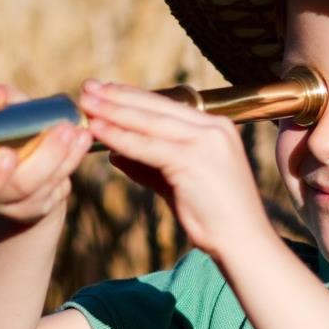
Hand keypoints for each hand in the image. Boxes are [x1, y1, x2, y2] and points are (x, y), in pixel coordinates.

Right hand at [0, 82, 94, 223]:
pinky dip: (71, 160)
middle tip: (63, 130)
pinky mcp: (42, 207)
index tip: (8, 155)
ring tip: (78, 130)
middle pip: (18, 187)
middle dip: (43, 158)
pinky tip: (82, 139)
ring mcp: (18, 207)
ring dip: (63, 156)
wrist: (12, 168)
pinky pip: (58, 186)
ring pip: (43, 187)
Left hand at [78, 78, 274, 261]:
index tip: (103, 89)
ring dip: (114, 111)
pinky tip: (99, 131)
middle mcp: (213, 127)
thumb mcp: (178, 183)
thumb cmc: (213, 217)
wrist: (243, 241)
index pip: (167, 105)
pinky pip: (148, 146)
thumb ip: (149, 166)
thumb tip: (115, 154)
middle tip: (86, 88)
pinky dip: (120, 137)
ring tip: (86, 104)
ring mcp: (205, 141)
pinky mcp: (194, 160)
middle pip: (156, 106)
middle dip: (118, 96)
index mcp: (215, 127)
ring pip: (150, 122)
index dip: (132, 96)